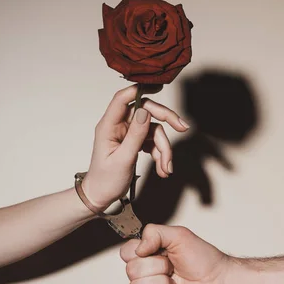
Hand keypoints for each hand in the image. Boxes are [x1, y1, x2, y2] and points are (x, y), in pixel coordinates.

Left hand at [83, 85, 189, 209]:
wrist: (101, 196)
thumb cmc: (105, 180)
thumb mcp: (122, 159)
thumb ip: (135, 135)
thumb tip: (146, 112)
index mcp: (109, 125)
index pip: (123, 98)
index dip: (140, 89)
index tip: (159, 87)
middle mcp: (118, 126)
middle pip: (146, 112)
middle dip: (165, 120)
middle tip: (183, 128)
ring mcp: (127, 134)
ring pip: (153, 131)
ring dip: (164, 149)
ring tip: (166, 168)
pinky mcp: (134, 143)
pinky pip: (153, 142)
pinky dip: (160, 155)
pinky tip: (163, 169)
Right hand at [121, 224, 239, 283]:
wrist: (220, 283)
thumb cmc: (204, 260)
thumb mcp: (179, 235)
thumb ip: (153, 232)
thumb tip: (138, 248)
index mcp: (149, 256)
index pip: (126, 252)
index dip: (141, 251)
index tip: (161, 251)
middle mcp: (146, 275)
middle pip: (131, 270)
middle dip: (157, 267)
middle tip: (174, 268)